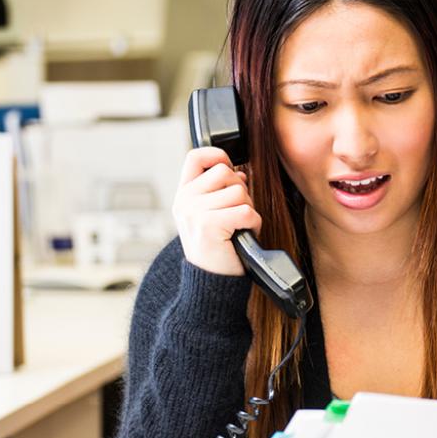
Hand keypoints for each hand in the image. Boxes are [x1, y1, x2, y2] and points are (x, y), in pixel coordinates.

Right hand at [172, 147, 261, 275]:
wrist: (210, 282)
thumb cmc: (216, 248)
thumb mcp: (208, 215)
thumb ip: (217, 192)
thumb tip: (240, 172)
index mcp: (183, 195)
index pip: (195, 156)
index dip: (217, 155)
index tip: (229, 168)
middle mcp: (185, 201)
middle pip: (225, 172)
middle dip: (239, 190)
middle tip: (235, 212)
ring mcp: (194, 212)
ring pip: (239, 191)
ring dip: (248, 209)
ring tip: (238, 226)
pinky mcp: (209, 225)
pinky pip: (246, 211)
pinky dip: (253, 224)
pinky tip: (244, 235)